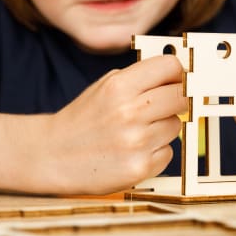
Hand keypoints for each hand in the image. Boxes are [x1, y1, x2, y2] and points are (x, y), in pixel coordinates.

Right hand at [46, 55, 186, 193]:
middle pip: (182, 97)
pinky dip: (156, 152)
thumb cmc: (83, 119)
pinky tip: (134, 151)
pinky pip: (168, 153)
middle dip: (178, 100)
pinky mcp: (140, 168)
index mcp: (119, 86)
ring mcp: (136, 142)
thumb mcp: (104, 87)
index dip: (178, 72)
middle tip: (166, 105)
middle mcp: (129, 112)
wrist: (52, 155)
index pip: (170, 67)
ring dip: (163, 128)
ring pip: (176, 126)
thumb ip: (139, 78)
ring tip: (137, 132)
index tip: (177, 79)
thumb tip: (179, 73)